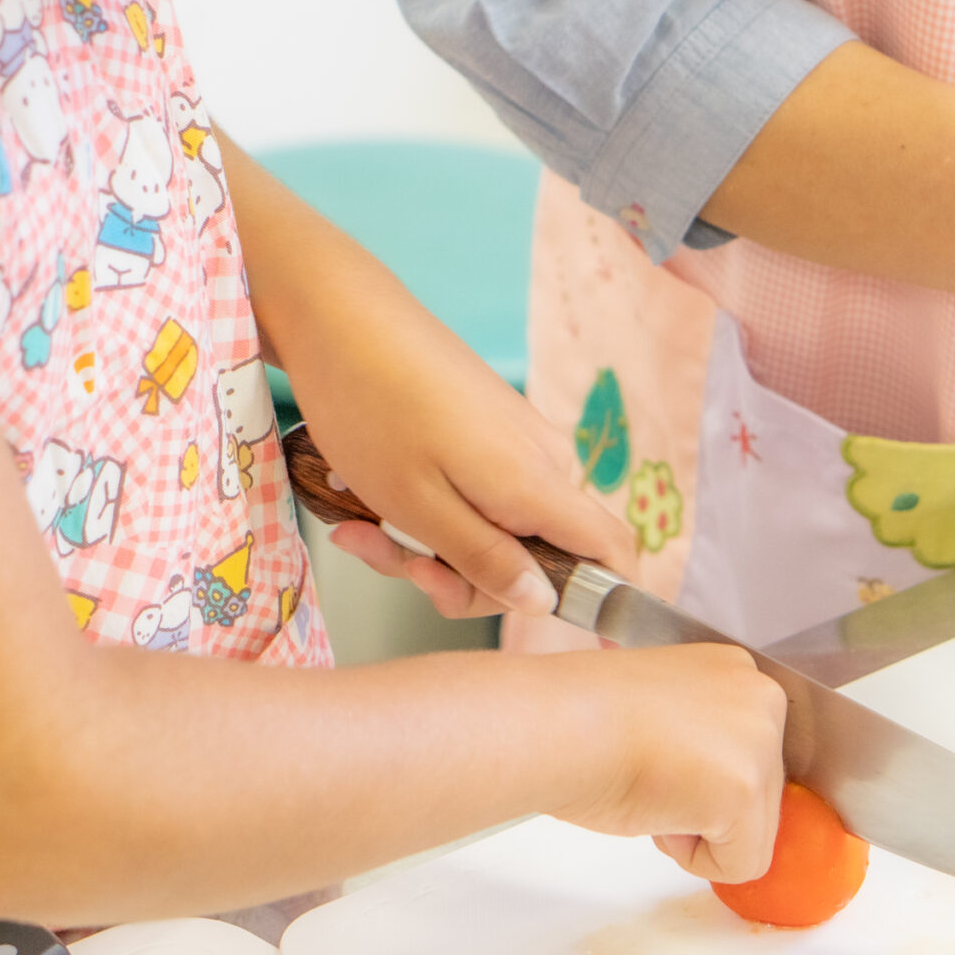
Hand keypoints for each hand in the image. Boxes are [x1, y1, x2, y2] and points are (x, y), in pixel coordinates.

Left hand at [294, 325, 635, 618]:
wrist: (340, 317)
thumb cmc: (374, 409)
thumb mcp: (420, 508)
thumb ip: (487, 561)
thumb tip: (542, 602)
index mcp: (538, 485)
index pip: (614, 552)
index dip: (606, 599)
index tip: (578, 637)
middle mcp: (543, 462)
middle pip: (539, 555)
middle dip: (466, 578)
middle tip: (399, 566)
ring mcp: (516, 442)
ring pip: (497, 529)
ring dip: (434, 548)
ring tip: (364, 530)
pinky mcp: (488, 428)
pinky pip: (477, 495)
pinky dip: (430, 511)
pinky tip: (373, 500)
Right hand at [549, 644, 789, 882]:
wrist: (554, 725)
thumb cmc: (580, 718)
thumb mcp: (663, 714)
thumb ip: (702, 740)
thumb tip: (711, 788)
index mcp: (737, 669)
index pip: (751, 752)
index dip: (701, 777)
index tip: (661, 762)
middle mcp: (763, 697)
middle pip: (763, 793)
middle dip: (704, 806)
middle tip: (648, 776)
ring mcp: (761, 743)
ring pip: (756, 831)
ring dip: (699, 830)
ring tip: (650, 788)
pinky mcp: (748, 791)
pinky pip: (744, 864)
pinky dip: (698, 860)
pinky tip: (659, 813)